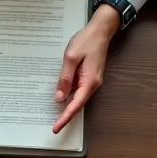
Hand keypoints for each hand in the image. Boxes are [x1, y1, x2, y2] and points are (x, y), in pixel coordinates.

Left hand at [53, 4, 118, 133]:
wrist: (101, 30)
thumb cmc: (86, 41)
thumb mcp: (71, 58)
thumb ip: (65, 79)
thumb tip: (60, 98)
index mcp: (89, 82)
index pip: (75, 105)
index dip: (65, 118)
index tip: (57, 127)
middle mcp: (93, 84)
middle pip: (78, 105)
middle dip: (66, 116)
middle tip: (55, 127)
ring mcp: (92, 81)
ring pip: (79, 98)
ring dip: (68, 107)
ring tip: (56, 117)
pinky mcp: (90, 76)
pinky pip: (79, 90)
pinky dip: (71, 96)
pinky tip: (62, 97)